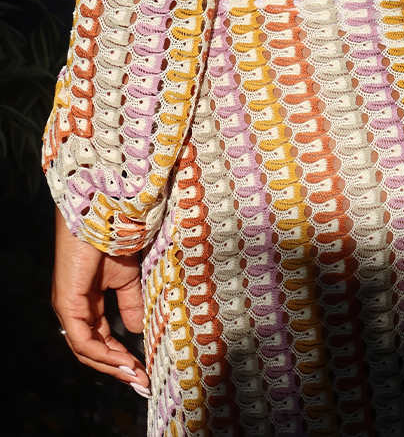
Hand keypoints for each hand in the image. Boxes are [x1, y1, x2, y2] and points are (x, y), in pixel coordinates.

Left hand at [52, 208, 149, 397]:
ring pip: (86, 350)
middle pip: (91, 351)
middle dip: (117, 369)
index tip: (144, 370)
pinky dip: (103, 353)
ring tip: (136, 375)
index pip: (100, 339)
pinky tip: (122, 360)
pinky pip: (83, 339)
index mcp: (86, 303)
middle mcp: (73, 309)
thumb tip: (137, 330)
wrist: (104, 214)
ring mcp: (68, 307)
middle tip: (142, 382)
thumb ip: (131, 304)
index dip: (120, 357)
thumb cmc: (114, 238)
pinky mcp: (67, 302)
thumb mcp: (128, 278)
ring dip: (112, 366)